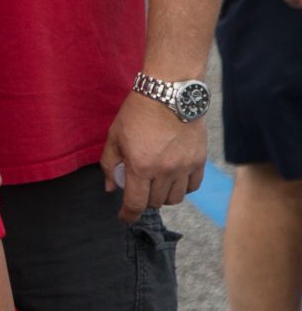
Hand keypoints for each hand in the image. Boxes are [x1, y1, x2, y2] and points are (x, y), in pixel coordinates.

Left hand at [100, 90, 207, 220]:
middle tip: (139, 188)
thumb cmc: (137, 113)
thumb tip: (110, 188)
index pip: (135, 203)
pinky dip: (182, 188)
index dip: (128, 215)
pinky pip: (192, 187)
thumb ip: (110, 164)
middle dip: (144, 200)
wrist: (169, 93)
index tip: (124, 217)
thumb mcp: (114, 136)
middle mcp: (164, 171)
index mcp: (140, 166)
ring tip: (156, 184)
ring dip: (163, 196)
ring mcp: (184, 167)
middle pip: (155, 202)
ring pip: (175, 198)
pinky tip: (173, 179)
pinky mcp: (200, 160)